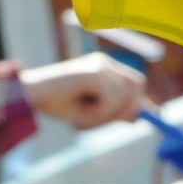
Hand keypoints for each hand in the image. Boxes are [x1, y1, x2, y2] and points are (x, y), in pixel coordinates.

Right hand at [21, 53, 146, 129]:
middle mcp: (104, 63)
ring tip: (84, 115)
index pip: (134, 82)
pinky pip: (111, 98)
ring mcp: (100, 65)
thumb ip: (115, 111)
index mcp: (105, 68)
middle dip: (129, 107)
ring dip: (107, 113)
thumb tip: (139, 116)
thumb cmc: (57, 103)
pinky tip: (81, 109)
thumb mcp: (92, 111)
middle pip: (136, 85)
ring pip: (123, 95)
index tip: (152, 115)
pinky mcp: (94, 71)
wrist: (30, 96)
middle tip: (110, 120)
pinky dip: (99, 111)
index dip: (142, 100)